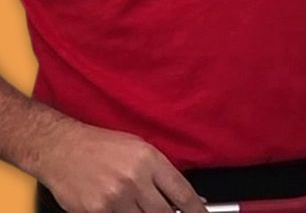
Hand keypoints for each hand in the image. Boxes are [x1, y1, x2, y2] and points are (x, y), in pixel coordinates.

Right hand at [35, 122, 205, 212]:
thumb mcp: (140, 150)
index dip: (196, 209)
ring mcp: (114, 197)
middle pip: (165, 212)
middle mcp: (134, 179)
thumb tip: (185, 197)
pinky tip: (121, 208)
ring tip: (139, 205)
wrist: (61, 148)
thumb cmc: (101, 146)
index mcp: (149, 161)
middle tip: (170, 212)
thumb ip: (162, 174)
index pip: (182, 193)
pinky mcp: (96, 210)